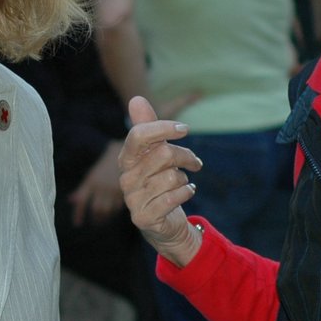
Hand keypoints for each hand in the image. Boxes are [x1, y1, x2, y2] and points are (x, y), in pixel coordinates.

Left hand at [68, 143, 125, 226]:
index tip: (77, 224)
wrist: (124, 150)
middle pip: (95, 208)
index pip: (81, 200)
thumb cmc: (106, 163)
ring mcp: (113, 189)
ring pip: (107, 209)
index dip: (78, 213)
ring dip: (105, 217)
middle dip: (95, 218)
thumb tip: (71, 200)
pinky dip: (115, 211)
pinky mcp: (124, 190)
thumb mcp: (92, 175)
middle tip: (95, 223)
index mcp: (91, 181)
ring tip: (103, 221)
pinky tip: (113, 212)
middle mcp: (100, 186)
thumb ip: (82, 188)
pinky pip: (118, 206)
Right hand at [118, 96, 203, 266]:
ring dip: (185, 179)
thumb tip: (136, 99)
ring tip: (182, 183)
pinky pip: (174, 197)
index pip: (139, 135)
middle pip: (164, 153)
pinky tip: (186, 193)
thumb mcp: (156, 152)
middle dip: (186, 156)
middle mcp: (126, 178)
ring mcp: (132, 199)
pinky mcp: (143, 217)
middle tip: (194, 162)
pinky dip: (186, 193)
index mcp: (126, 158)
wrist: (162, 222)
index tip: (185, 130)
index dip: (164, 128)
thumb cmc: (159, 180)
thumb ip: (148, 126)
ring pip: (172, 177)